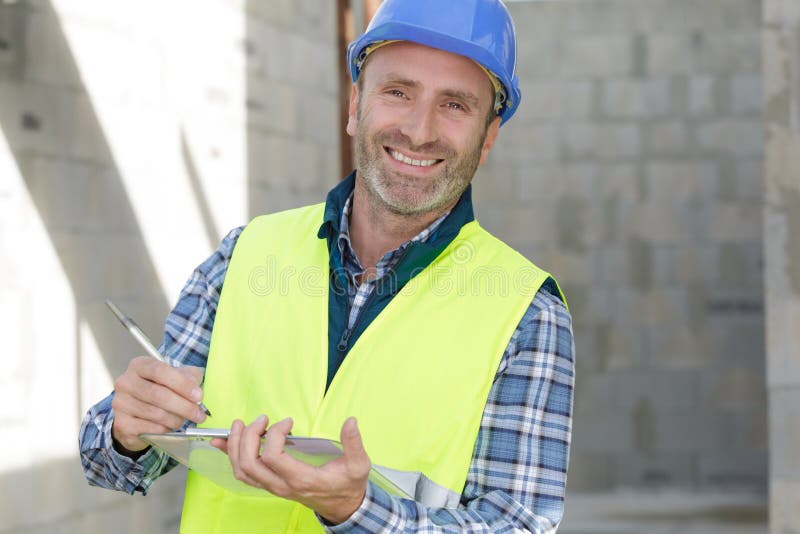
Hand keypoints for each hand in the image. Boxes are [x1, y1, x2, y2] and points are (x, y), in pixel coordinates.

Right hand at [111, 356, 205, 454]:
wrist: (137, 412)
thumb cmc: (160, 389)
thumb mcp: (177, 376)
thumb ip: (190, 377)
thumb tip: (196, 391)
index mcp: (139, 365)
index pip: (160, 371)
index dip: (182, 384)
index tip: (199, 396)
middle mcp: (125, 382)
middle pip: (158, 395)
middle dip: (184, 406)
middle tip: (199, 414)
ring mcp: (121, 403)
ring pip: (156, 414)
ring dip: (176, 419)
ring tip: (183, 419)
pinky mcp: (122, 423)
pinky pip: (151, 428)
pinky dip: (166, 429)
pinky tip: (169, 426)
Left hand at [213, 415, 369, 524]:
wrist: (342, 506)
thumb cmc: (348, 485)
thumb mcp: (358, 465)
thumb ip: (354, 443)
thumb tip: (351, 421)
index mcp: (301, 479)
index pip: (272, 457)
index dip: (274, 435)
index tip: (287, 421)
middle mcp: (282, 485)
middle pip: (249, 463)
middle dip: (249, 436)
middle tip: (261, 419)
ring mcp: (273, 487)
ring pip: (241, 470)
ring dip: (234, 446)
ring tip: (238, 425)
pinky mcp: (270, 485)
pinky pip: (243, 474)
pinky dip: (230, 457)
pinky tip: (223, 442)